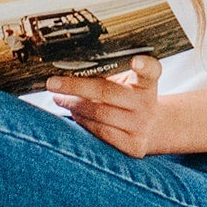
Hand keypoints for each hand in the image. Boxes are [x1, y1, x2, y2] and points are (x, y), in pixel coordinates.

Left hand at [47, 55, 163, 157]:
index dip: (144, 66)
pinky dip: (83, 122)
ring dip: (74, 106)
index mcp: (147, 83)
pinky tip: (74, 114)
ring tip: (60, 99)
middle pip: (107, 92)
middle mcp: (147, 104)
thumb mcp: (126, 82)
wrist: (153, 128)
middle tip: (52, 83)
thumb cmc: (130, 97)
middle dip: (75, 87)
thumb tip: (69, 70)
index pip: (151, 71)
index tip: (136, 60)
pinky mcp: (134, 145)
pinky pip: (100, 132)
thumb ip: (108, 75)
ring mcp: (142, 126)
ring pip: (99, 114)